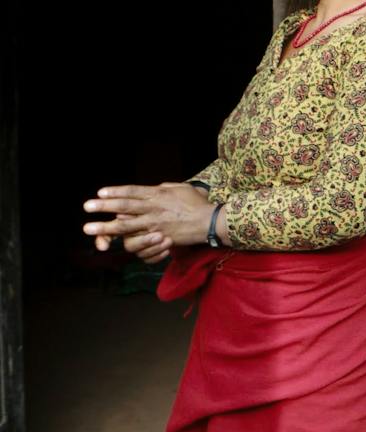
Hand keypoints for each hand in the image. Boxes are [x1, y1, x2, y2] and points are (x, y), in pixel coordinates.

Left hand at [82, 184, 213, 264]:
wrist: (212, 223)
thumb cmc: (198, 203)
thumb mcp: (181, 188)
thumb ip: (164, 187)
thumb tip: (154, 188)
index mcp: (157, 195)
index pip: (132, 192)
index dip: (115, 192)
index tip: (100, 192)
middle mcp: (153, 209)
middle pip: (124, 206)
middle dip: (103, 207)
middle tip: (87, 207)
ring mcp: (155, 225)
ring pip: (125, 226)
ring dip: (105, 228)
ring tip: (90, 229)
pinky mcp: (160, 239)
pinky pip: (140, 243)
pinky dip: (128, 243)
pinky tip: (118, 244)